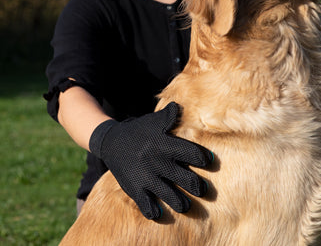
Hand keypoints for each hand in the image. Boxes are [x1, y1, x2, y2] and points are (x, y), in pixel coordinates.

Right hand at [89, 102, 212, 219]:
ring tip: (186, 206)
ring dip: (181, 203)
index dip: (203, 158)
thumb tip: (180, 106)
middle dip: (197, 186)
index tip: (209, 161)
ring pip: (170, 195)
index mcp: (165, 144)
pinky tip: (160, 213)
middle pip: (185, 178)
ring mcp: (145, 177)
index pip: (191, 152)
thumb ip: (169, 116)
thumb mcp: (153, 122)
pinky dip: (154, 211)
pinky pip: (146, 205)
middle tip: (203, 190)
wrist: (110, 142)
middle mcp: (157, 161)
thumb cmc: (139, 132)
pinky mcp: (134, 189)